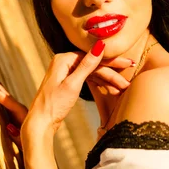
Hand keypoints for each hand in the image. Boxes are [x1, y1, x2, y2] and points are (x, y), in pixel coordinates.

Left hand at [0, 41, 131, 146]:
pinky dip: (99, 84)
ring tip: (123, 88)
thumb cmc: (53, 104)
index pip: (94, 57)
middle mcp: (65, 62)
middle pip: (94, 65)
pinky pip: (87, 79)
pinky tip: (111, 89)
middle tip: (128, 79)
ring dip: (107, 81)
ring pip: (92, 73)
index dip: (112, 62)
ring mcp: (66, 72)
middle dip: (112, 74)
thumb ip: (87, 65)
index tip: (128, 64)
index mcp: (64, 59)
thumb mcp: (73, 84)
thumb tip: (100, 45)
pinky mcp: (68, 82)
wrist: (40, 123)